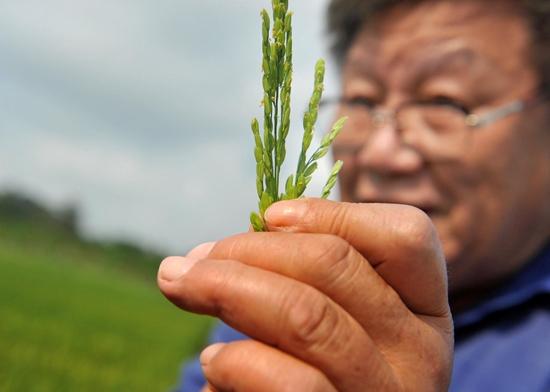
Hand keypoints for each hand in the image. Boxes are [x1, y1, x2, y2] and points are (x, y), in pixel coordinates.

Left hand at [158, 198, 452, 390]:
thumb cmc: (313, 368)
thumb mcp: (332, 315)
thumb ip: (306, 273)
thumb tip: (227, 245)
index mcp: (424, 312)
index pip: (405, 235)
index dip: (331, 213)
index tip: (269, 217)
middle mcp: (423, 355)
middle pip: (335, 265)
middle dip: (247, 249)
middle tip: (191, 261)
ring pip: (307, 317)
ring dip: (226, 288)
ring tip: (180, 286)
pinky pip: (288, 384)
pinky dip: (238, 362)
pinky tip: (215, 362)